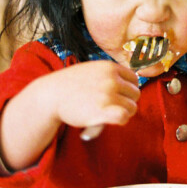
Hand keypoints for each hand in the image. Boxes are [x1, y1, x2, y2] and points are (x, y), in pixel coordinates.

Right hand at [0, 60, 140, 169]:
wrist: (51, 95)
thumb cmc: (71, 84)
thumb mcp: (91, 70)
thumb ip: (109, 74)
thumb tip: (131, 82)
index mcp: (109, 67)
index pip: (134, 79)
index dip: (128, 89)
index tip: (118, 96)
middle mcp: (111, 79)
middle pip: (135, 94)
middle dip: (126, 102)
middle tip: (111, 107)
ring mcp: (108, 95)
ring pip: (132, 107)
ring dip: (122, 113)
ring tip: (106, 114)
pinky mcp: (103, 110)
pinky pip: (124, 117)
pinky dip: (120, 120)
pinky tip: (108, 120)